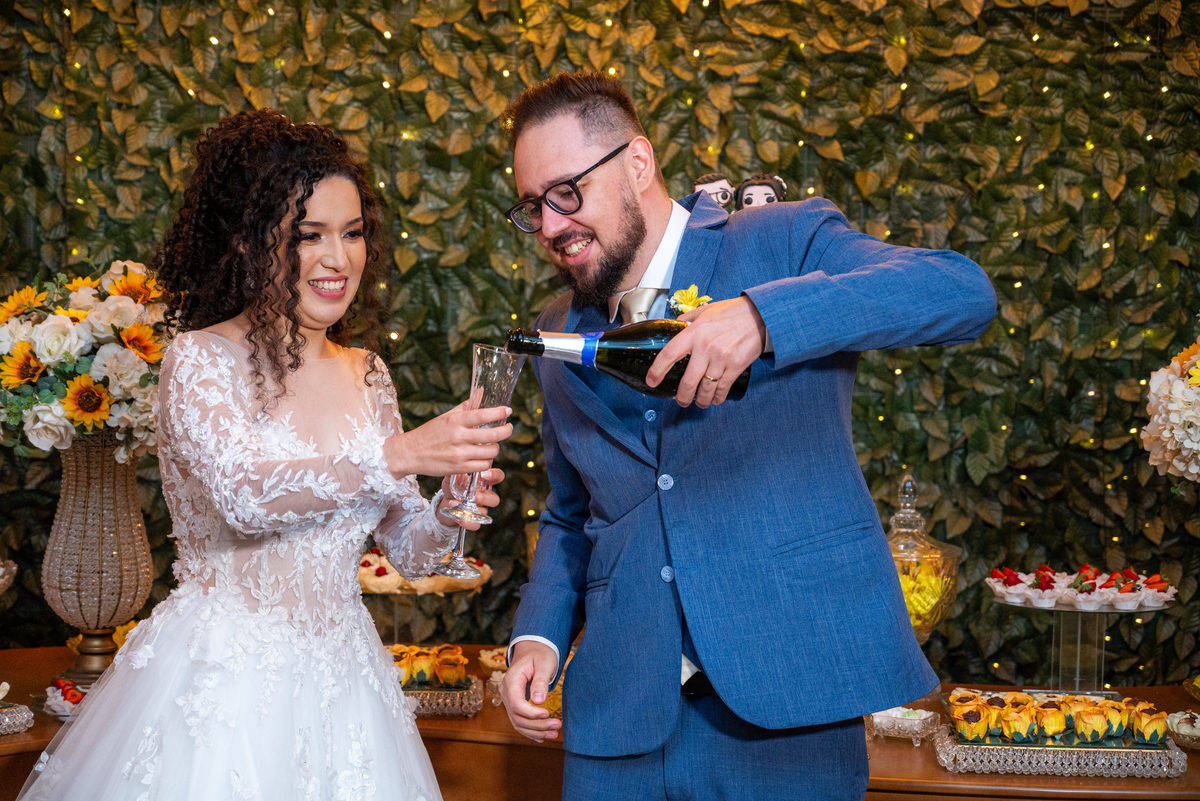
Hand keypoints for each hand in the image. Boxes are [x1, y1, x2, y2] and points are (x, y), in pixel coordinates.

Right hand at [384, 403, 511, 478]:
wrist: (410, 453)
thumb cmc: (429, 433)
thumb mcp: (447, 416)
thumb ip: (466, 406)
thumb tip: (482, 392)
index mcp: (455, 421)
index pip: (484, 415)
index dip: (499, 412)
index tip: (508, 410)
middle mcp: (459, 437)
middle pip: (493, 435)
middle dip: (506, 431)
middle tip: (508, 428)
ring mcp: (460, 454)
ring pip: (491, 452)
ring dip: (496, 448)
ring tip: (493, 444)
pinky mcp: (459, 468)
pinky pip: (483, 466)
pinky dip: (487, 461)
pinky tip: (484, 457)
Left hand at [437, 468, 504, 529]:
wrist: (445, 504)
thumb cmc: (453, 488)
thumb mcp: (452, 477)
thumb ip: (454, 471)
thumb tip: (453, 464)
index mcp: (484, 483)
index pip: (498, 477)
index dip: (495, 475)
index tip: (484, 474)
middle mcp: (485, 497)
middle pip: (495, 499)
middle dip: (485, 498)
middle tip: (474, 495)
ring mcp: (481, 510)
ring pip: (486, 512)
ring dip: (474, 509)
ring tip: (460, 504)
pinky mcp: (474, 521)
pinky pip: (476, 525)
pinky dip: (467, 522)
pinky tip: (457, 517)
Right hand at [501, 640, 561, 741]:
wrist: (532, 650)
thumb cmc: (540, 654)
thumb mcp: (544, 663)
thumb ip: (540, 681)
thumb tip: (538, 701)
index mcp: (511, 681)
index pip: (516, 704)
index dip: (531, 713)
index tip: (548, 714)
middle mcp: (506, 692)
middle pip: (517, 717)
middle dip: (538, 725)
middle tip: (557, 726)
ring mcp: (509, 700)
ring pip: (518, 723)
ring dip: (536, 731)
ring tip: (554, 734)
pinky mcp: (515, 704)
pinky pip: (520, 721)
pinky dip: (531, 731)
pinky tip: (543, 737)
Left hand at [645, 296, 766, 407]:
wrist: (759, 315)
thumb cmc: (731, 312)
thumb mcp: (705, 311)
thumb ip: (688, 319)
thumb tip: (675, 326)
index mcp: (693, 333)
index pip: (669, 354)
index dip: (657, 370)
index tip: (652, 380)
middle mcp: (705, 348)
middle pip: (688, 381)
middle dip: (682, 397)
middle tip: (681, 401)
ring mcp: (721, 359)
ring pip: (706, 389)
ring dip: (701, 400)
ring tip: (699, 403)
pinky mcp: (736, 366)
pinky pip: (723, 388)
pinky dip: (718, 398)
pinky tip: (715, 399)